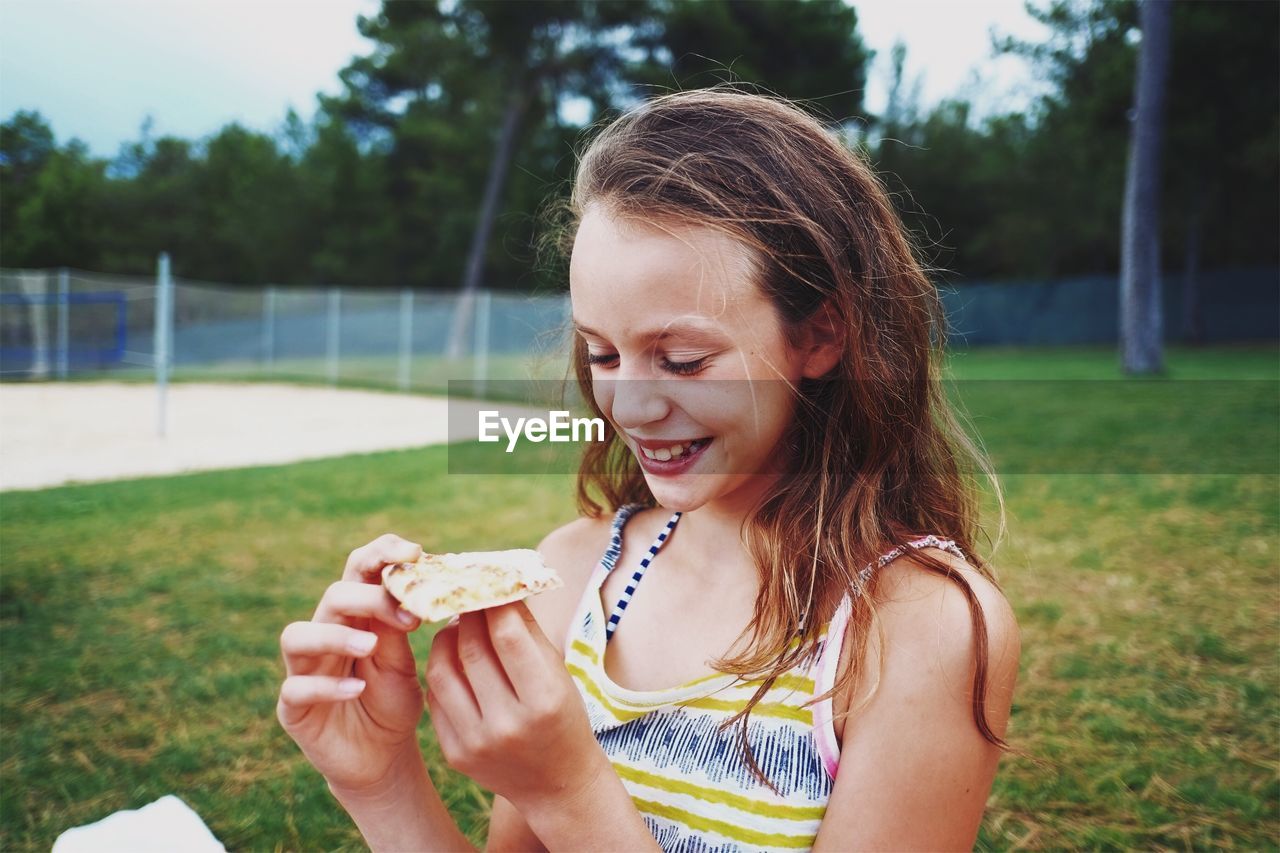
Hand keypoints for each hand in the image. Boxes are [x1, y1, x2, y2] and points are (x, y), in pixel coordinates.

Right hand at [277, 534, 426, 793]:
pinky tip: (357, 690)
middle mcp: (324, 634)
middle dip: (368, 598)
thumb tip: (419, 582)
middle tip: (408, 616)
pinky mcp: (293, 707)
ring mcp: (303, 669)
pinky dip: (326, 686)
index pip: (359, 569)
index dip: (381, 553)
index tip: (415, 552)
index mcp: (355, 616)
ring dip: (335, 637)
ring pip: (297, 636)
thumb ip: (399, 626)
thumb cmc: (391, 702)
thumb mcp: (402, 661)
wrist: (381, 758)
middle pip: (332, 597)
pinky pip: (295, 687)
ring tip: (370, 647)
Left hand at [425, 601, 606, 811]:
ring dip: (445, 639)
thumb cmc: (562, 716)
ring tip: (457, 627)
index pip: (508, 635)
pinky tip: (454, 661)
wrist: (556, 783)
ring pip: (442, 670)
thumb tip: (498, 585)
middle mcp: (508, 723)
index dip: (493, 603)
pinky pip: (435, 697)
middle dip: (466, 615)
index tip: (487, 583)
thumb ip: (528, 631)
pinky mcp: (455, 753)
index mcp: (544, 699)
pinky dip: (441, 670)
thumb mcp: (558, 674)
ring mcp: (476, 741)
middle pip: (471, 649)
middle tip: (466, 597)